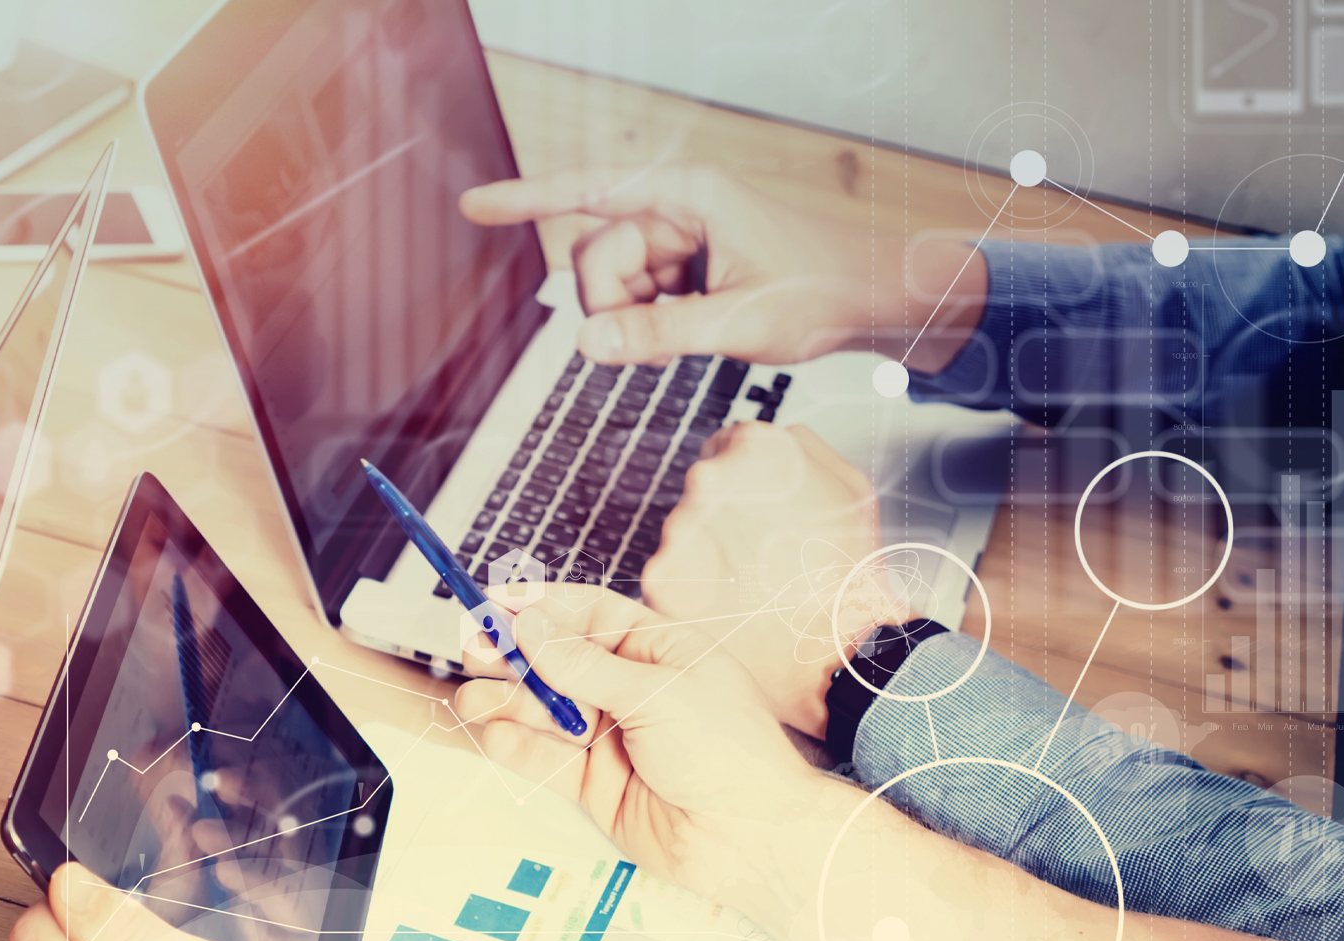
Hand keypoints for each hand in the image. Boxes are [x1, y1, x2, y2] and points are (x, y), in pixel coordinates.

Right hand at [454, 583, 819, 899]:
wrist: (750, 837)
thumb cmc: (727, 752)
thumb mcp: (657, 694)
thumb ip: (584, 666)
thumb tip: (529, 626)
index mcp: (657, 649)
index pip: (588, 614)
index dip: (541, 607)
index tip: (496, 603)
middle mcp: (628, 688)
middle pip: (556, 661)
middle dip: (513, 656)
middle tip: (474, 651)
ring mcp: (608, 735)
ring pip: (543, 710)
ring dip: (505, 703)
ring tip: (473, 701)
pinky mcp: (592, 782)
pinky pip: (545, 758)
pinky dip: (517, 747)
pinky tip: (495, 736)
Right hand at [459, 164, 984, 369]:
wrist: (870, 299)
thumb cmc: (820, 292)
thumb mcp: (738, 323)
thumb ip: (657, 335)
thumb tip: (586, 342)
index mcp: (686, 197)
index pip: (588, 194)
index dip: (527, 200)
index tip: (474, 204)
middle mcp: (674, 211)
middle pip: (594, 258)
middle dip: (612, 305)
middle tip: (660, 337)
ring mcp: (676, 241)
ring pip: (609, 288)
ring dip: (634, 322)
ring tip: (690, 335)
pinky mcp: (681, 270)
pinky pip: (633, 302)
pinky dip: (649, 328)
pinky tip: (691, 332)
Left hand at [640, 423, 914, 738]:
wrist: (832, 653)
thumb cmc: (848, 576)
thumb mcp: (853, 490)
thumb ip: (806, 448)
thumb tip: (778, 435)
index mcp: (756, 448)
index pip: (727, 445)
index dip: (746, 482)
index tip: (758, 511)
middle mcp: (709, 479)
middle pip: (703, 490)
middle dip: (725, 518)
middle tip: (761, 555)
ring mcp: (679, 528)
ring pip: (684, 533)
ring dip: (706, 555)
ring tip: (749, 586)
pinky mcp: (659, 577)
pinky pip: (668, 576)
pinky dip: (690, 592)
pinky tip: (727, 607)